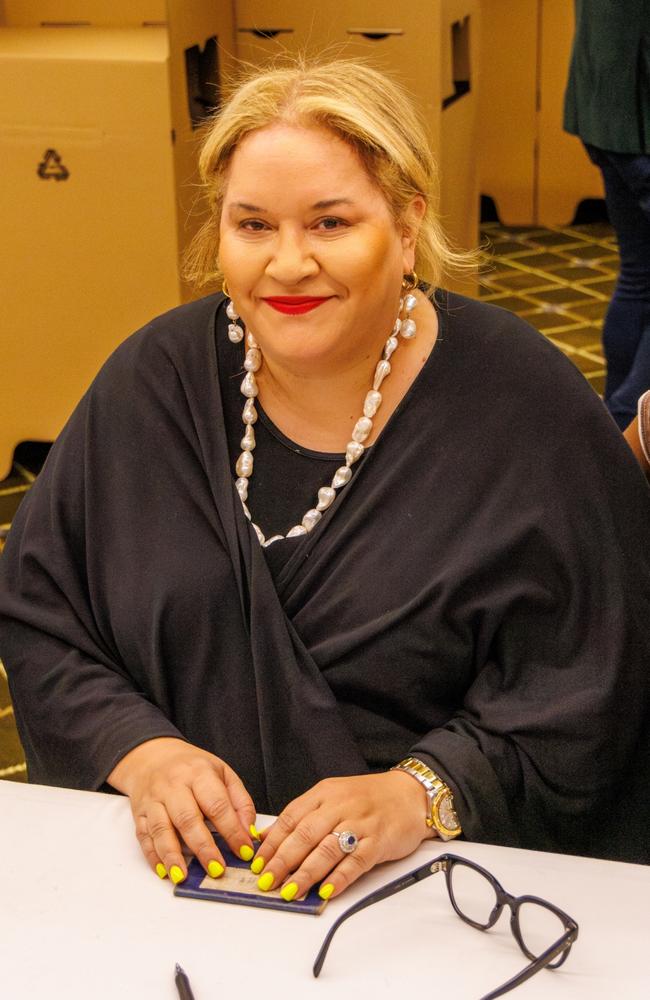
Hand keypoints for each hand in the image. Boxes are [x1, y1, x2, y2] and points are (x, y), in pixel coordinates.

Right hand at [107, 737, 256, 883]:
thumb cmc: (193, 768)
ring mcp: (153, 799)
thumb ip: (239, 802)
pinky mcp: (138, 813)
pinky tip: (164, 871)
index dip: (232, 830)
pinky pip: (143, 836)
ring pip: (161, 829)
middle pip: (188, 818)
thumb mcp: (222, 773)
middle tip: (217, 870)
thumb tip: (249, 832)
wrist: (153, 757)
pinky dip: (153, 856)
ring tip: (183, 877)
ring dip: (172, 855)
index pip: (217, 804)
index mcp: (199, 773)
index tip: (244, 851)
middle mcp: (173, 785)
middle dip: (203, 847)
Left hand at [249, 771, 434, 901]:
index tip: (257, 864)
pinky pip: (357, 862)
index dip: (272, 843)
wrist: (410, 794)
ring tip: (291, 891)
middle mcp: (340, 806)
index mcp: (324, 794)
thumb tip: (267, 837)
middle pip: (305, 834)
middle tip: (267, 882)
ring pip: (327, 849)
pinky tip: (327, 891)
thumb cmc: (368, 798)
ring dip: (306, 873)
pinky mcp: (379, 840)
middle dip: (283, 861)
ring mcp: (360, 823)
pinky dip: (340, 878)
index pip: (291, 818)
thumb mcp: (331, 797)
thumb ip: (301, 816)